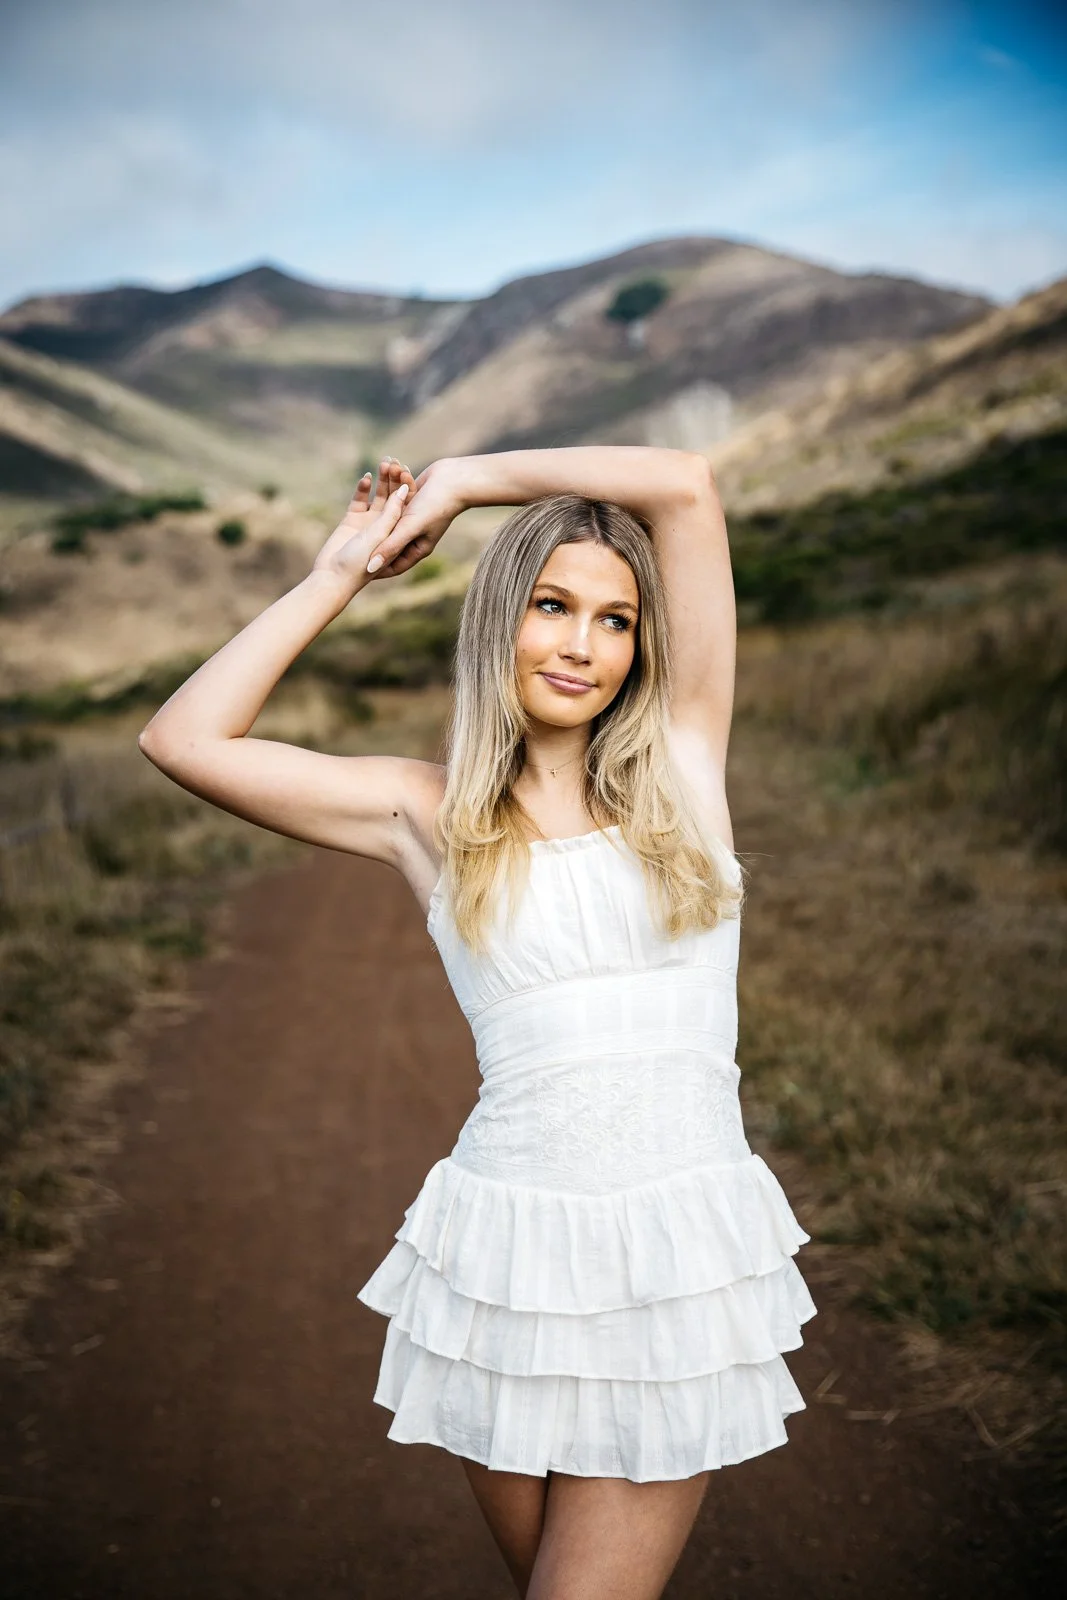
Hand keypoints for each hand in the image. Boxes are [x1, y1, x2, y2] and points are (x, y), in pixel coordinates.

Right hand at [312, 457, 416, 590]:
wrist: (332, 576)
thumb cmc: (360, 563)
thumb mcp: (380, 536)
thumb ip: (392, 514)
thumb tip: (403, 491)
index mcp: (398, 534)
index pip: (407, 508)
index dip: (408, 490)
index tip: (408, 472)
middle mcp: (386, 528)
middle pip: (394, 500)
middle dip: (394, 481)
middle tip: (394, 461)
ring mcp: (369, 524)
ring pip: (378, 497)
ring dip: (380, 481)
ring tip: (383, 462)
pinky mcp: (352, 520)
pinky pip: (360, 500)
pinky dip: (363, 488)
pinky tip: (367, 476)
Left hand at [365, 458, 464, 576]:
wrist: (454, 479)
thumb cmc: (436, 506)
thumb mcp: (409, 528)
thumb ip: (390, 547)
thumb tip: (370, 570)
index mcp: (417, 548)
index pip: (393, 565)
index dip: (376, 568)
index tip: (356, 572)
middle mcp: (414, 535)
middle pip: (388, 542)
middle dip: (371, 536)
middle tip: (348, 544)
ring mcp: (412, 518)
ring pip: (388, 517)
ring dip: (377, 506)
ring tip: (359, 509)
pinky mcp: (411, 501)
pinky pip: (393, 500)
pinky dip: (386, 490)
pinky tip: (373, 480)